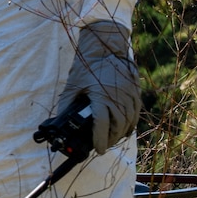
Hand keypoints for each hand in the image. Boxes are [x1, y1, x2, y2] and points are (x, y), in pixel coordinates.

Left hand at [56, 20, 138, 152]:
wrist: (106, 48)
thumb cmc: (87, 67)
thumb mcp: (72, 86)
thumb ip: (66, 105)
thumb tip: (60, 122)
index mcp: (101, 97)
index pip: (102, 125)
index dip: (100, 140)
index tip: (97, 149)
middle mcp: (118, 97)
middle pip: (118, 127)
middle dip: (110, 140)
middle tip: (103, 146)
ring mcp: (129, 95)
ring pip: (129, 122)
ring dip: (121, 134)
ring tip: (111, 140)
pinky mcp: (136, 92)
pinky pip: (136, 113)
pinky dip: (130, 124)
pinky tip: (123, 129)